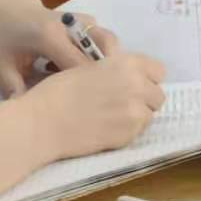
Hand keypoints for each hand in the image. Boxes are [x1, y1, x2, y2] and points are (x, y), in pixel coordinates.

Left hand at [0, 0, 114, 99]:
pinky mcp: (90, 22)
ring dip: (105, 68)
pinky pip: (105, 43)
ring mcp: (84, 21)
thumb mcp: (2, 67)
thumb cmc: (5, 38)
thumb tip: (29, 119)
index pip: (79, 66)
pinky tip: (86, 74)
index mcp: (50, 36)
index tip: (83, 110)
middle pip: (101, 56)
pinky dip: (103, 59)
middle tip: (93, 103)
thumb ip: (15, 91)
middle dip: (100, 81)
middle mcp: (73, 26)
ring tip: (90, 86)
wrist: (11, 8)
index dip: (84, 89)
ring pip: (109, 47)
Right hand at [18, 51, 167, 160]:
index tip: (134, 83)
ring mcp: (136, 113)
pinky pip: (138, 132)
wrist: (43, 123)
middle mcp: (138, 86)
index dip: (146, 78)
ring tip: (112, 118)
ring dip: (136, 116)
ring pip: (149, 115)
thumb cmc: (58, 91)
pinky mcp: (129, 136)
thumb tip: (129, 75)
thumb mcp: (90, 67)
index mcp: (127, 64)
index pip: (158, 71)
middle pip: (157, 95)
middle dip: (143, 99)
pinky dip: (126, 131)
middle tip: (122, 103)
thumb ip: (115, 69)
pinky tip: (106, 129)